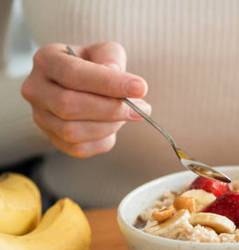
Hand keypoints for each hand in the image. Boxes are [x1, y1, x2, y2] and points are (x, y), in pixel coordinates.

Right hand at [22, 42, 149, 157]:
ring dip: (109, 125)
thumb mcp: (105, 52)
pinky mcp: (53, 140)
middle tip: (142, 108)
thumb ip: (111, 58)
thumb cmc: (95, 67)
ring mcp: (41, 117)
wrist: (82, 87)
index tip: (140, 88)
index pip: (73, 74)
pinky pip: (80, 148)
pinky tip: (114, 126)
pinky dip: (103, 139)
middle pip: (69, 106)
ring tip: (128, 114)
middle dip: (111, 109)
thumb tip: (114, 73)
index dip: (109, 83)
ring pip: (73, 131)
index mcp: (46, 60)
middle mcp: (36, 89)